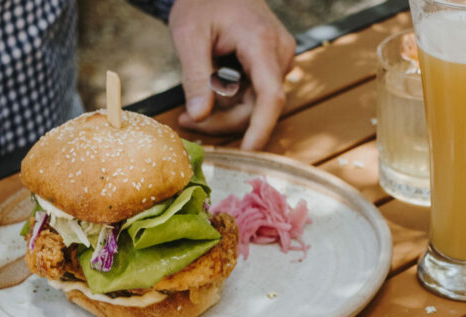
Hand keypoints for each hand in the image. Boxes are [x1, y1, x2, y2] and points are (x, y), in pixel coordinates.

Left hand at [169, 0, 295, 150]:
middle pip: (259, 106)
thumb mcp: (188, 35)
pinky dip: (232, 100)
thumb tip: (199, 116)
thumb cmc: (201, 2)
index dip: (261, 128)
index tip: (248, 153)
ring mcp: (279, 59)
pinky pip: (255, 94)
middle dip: (224, 120)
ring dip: (226, 112)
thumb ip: (195, 76)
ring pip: (256, 104)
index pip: (271, 96)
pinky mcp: (273, 64)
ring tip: (192, 108)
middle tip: (186, 121)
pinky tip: (211, 90)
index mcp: (262, 42)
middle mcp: (279, 53)